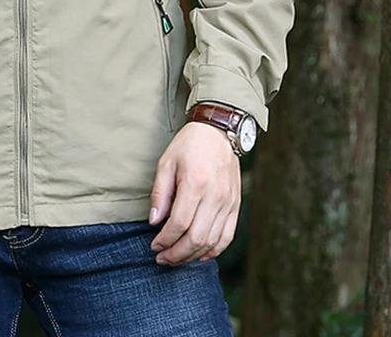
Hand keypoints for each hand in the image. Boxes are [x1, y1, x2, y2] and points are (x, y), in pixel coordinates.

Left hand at [148, 122, 240, 264]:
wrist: (219, 132)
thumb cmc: (189, 145)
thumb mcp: (166, 162)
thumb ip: (160, 193)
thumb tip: (154, 222)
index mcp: (195, 184)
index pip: (179, 223)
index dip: (165, 240)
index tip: (154, 246)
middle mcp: (215, 196)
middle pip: (197, 238)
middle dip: (177, 254)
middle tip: (162, 258)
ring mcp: (229, 203)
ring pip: (212, 241)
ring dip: (193, 256)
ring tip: (177, 258)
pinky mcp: (236, 206)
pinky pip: (227, 236)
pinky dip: (214, 250)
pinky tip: (200, 255)